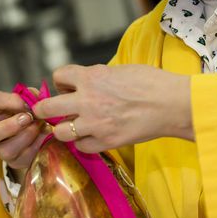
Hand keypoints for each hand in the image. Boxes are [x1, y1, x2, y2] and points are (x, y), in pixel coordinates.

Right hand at [0, 90, 46, 168]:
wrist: (39, 134)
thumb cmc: (31, 113)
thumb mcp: (29, 101)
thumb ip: (31, 96)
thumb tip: (35, 98)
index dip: (8, 101)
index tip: (25, 102)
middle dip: (10, 126)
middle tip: (28, 118)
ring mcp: (1, 150)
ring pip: (7, 150)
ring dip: (27, 136)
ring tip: (41, 127)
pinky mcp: (16, 162)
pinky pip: (24, 158)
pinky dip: (37, 145)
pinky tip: (45, 136)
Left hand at [33, 64, 192, 152]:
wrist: (171, 104)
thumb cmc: (151, 83)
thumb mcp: (120, 70)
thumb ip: (98, 77)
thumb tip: (86, 82)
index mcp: (91, 77)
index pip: (58, 76)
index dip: (61, 82)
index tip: (66, 88)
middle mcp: (87, 100)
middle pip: (46, 107)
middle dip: (45, 109)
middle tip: (50, 112)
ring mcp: (95, 124)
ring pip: (60, 132)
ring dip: (63, 130)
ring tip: (72, 128)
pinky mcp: (106, 142)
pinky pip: (82, 147)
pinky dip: (84, 144)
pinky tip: (92, 138)